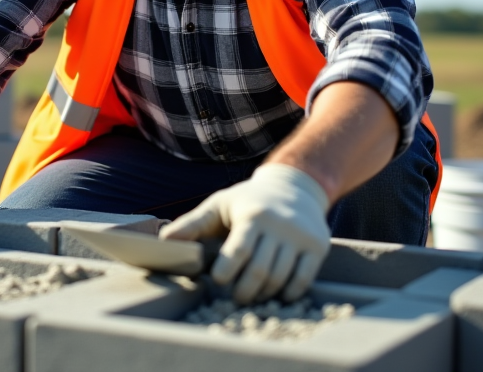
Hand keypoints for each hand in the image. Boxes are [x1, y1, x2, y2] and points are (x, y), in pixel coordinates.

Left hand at [161, 163, 330, 303]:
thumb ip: (192, 223)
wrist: (295, 186)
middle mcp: (279, 224)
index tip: (217, 280)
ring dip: (263, 294)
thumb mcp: (219, 204)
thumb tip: (164, 241)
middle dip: (243, 289)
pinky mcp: (317, 246)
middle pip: (260, 269)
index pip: (238, 249)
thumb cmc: (249, 200)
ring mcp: (300, 236)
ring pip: (280, 277)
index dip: (226, 270)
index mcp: (252, 214)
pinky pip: (304, 279)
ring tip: (251, 295)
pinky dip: (288, 293)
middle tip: (234, 296)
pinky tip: (276, 293)